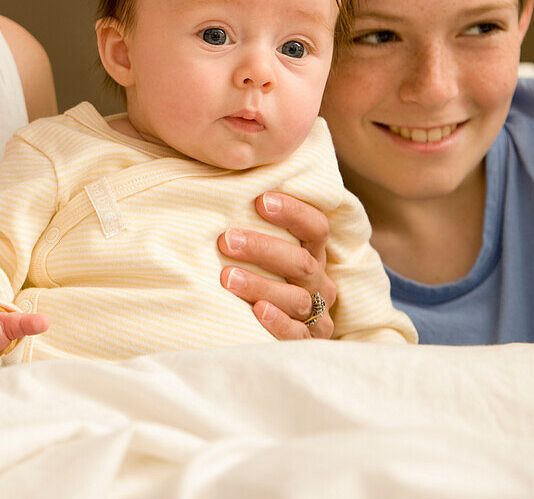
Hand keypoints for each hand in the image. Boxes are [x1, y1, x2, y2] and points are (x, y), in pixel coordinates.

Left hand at [217, 192, 336, 338]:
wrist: (274, 332)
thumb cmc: (258, 276)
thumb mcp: (261, 251)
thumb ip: (250, 225)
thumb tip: (214, 190)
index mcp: (312, 254)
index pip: (315, 228)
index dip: (293, 212)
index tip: (260, 200)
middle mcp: (319, 282)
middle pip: (301, 263)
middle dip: (262, 249)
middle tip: (226, 240)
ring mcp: (317, 315)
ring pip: (295, 299)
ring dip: (260, 286)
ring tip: (227, 277)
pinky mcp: (308, 343)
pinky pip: (296, 335)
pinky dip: (277, 323)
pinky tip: (257, 311)